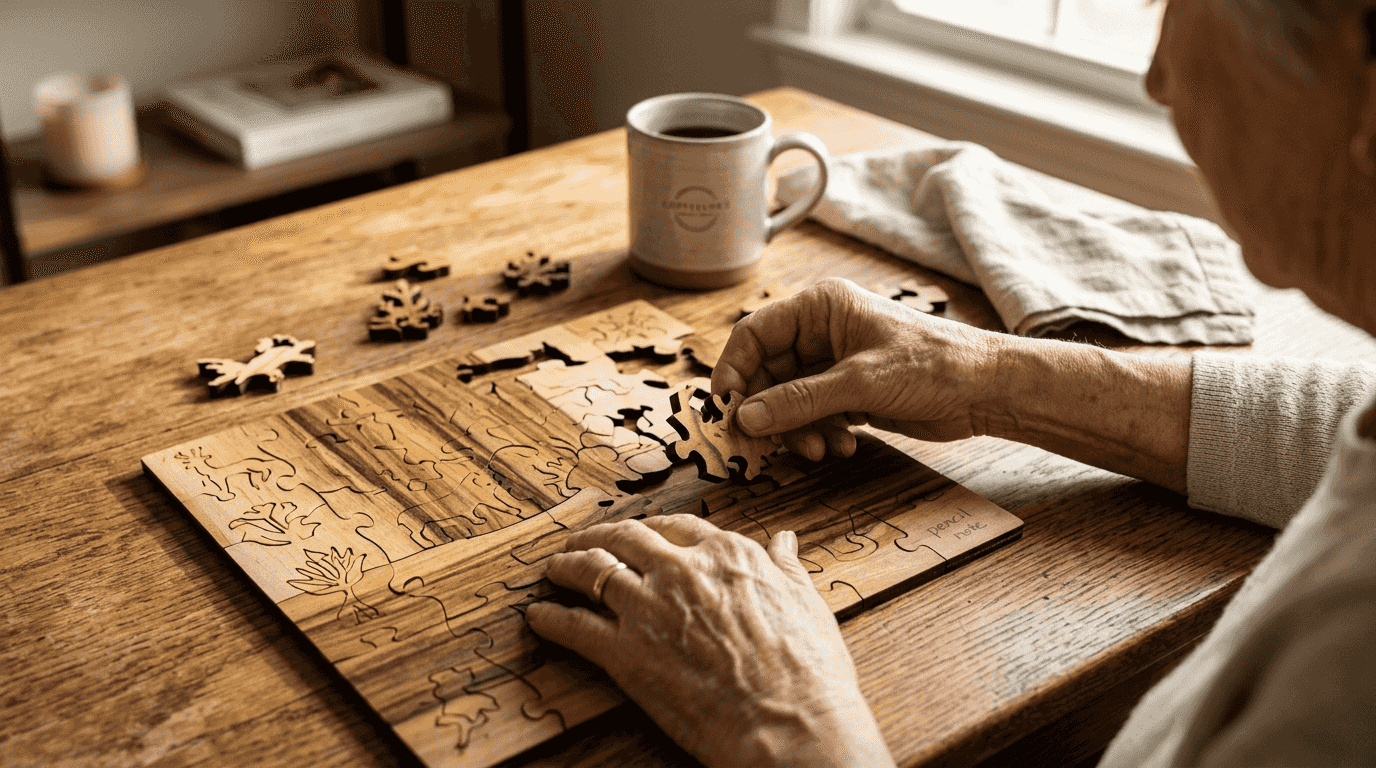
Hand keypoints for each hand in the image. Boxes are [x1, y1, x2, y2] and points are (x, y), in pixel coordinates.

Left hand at [526, 515, 893, 767]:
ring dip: (565, 568)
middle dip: (596, 537)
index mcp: (728, 554)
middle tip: (580, 544)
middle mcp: (683, 570)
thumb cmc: (810, 672)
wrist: (792, 727)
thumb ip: (786, 566)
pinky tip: (538, 617)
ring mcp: (649, 609)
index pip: (675, 527)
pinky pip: (573, 626)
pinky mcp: (625, 654)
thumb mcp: (808, 602)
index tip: (637, 535)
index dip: (649, 529)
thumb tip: (784, 540)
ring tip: (553, 570)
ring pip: (591, 571)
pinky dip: (550, 619)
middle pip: (624, 538)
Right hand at [713, 277, 1003, 459]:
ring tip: (820, 451)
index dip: (735, 372)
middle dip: (769, 412)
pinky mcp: (850, 393)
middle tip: (764, 446)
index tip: (727, 410)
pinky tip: (844, 446)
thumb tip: (745, 417)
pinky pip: (813, 416)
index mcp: (821, 307)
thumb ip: (799, 401)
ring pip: (788, 401)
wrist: (988, 390)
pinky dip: (820, 435)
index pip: (754, 334)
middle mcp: (822, 332)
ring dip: (797, 430)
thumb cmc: (935, 364)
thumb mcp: (860, 382)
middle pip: (767, 373)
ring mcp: (836, 364)